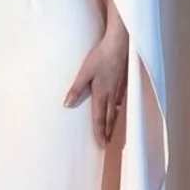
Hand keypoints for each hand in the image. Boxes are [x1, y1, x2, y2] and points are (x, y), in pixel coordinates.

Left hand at [64, 27, 128, 147]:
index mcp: (101, 94)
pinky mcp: (122, 83)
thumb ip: (76, 89)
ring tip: (111, 133)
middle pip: (109, 118)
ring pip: (115, 111)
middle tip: (106, 144)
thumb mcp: (84, 72)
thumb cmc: (100, 56)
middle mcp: (111, 94)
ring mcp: (119, 89)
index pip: (100, 118)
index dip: (100, 133)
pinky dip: (117, 111)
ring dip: (113, 123)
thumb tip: (67, 104)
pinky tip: (116, 110)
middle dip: (107, 132)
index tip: (101, 145)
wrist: (119, 44)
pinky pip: (120, 102)